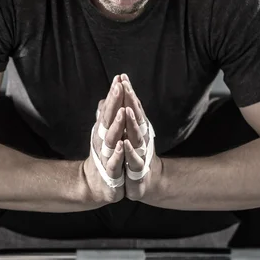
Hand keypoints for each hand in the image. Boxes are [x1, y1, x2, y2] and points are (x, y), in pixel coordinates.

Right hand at [83, 76, 125, 205]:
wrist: (94, 185)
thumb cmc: (102, 158)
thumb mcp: (104, 137)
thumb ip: (105, 118)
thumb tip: (104, 99)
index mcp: (104, 132)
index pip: (109, 110)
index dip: (114, 95)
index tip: (119, 78)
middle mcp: (103, 141)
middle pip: (108, 119)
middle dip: (114, 103)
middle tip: (119, 86)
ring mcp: (106, 156)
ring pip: (111, 139)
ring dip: (116, 125)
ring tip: (122, 111)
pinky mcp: (111, 173)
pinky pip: (114, 162)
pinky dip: (117, 154)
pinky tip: (121, 145)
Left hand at [119, 74, 162, 201]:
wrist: (144, 182)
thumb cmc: (133, 155)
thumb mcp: (126, 134)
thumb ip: (122, 115)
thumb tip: (115, 94)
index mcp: (136, 129)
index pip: (132, 107)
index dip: (128, 93)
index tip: (122, 77)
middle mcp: (141, 137)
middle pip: (135, 117)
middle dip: (130, 101)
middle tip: (125, 85)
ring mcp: (140, 152)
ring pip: (136, 136)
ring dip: (131, 123)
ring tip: (126, 110)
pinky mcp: (138, 169)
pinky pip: (133, 159)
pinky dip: (128, 152)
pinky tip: (124, 144)